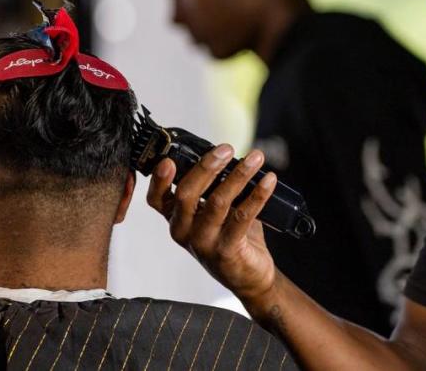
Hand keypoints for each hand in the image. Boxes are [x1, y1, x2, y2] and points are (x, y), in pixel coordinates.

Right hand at [146, 144, 279, 303]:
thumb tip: (225, 154)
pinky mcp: (226, 251)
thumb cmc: (230, 237)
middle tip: (226, 149)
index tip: (169, 160)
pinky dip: (258, 195)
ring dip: (239, 175)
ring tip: (255, 158)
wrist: (248, 276)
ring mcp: (203, 243)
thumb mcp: (214, 211)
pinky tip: (268, 181)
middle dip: (207, 167)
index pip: (157, 198)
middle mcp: (184, 231)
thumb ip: (212, 187)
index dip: (159, 180)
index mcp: (176, 218)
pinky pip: (242, 217)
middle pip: (187, 194)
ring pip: (217, 202)